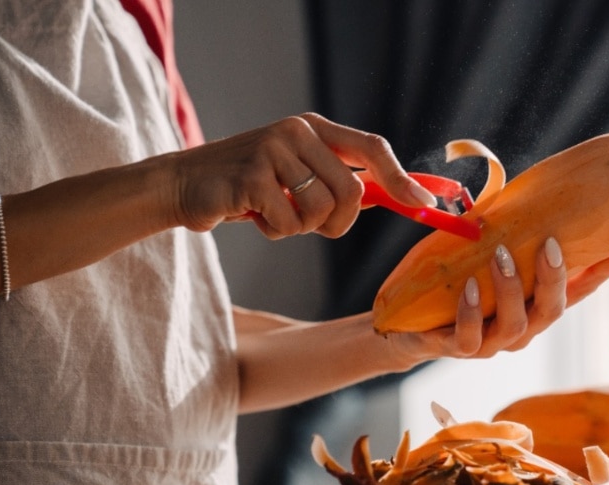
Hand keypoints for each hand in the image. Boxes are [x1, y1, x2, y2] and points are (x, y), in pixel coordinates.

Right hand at [170, 113, 435, 238]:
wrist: (184, 185)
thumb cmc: (246, 188)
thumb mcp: (294, 175)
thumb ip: (336, 180)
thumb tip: (392, 195)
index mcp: (313, 128)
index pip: (371, 148)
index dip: (401, 177)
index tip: (423, 202)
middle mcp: (297, 132)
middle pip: (351, 192)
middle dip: (337, 223)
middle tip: (309, 225)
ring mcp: (273, 150)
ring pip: (321, 211)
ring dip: (300, 228)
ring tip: (272, 214)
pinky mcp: (252, 176)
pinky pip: (287, 222)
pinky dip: (273, 231)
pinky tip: (251, 216)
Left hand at [385, 242, 608, 360]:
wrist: (410, 324)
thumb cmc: (455, 285)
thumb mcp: (485, 257)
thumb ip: (510, 237)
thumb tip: (529, 195)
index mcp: (533, 307)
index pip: (576, 292)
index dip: (602, 275)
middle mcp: (520, 329)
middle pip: (551, 311)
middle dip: (553, 278)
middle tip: (547, 244)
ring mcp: (491, 343)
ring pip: (515, 325)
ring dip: (510, 289)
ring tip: (500, 257)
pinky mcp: (458, 348)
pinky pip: (470, 337)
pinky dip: (472, 313)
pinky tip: (469, 290)